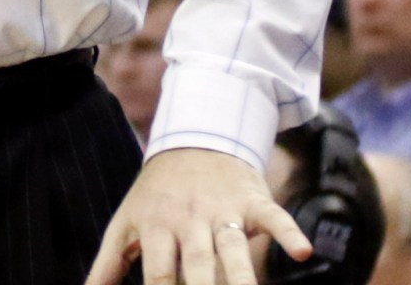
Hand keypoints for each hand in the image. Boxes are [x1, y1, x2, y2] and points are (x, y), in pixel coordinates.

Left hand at [85, 147, 309, 284]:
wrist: (194, 138)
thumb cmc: (155, 195)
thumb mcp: (126, 223)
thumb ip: (107, 265)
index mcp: (156, 227)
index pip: (160, 275)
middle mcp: (189, 220)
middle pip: (198, 264)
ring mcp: (222, 209)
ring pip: (234, 247)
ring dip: (243, 274)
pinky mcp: (251, 199)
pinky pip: (273, 215)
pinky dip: (289, 232)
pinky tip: (303, 252)